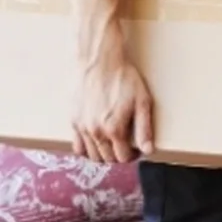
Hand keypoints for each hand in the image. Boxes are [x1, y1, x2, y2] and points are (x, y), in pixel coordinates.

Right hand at [73, 49, 153, 164]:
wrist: (100, 63)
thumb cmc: (124, 80)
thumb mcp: (142, 102)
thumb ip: (144, 129)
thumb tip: (148, 150)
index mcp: (114, 129)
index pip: (123, 157)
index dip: (133, 156)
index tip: (137, 149)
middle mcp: (96, 132)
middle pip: (107, 158)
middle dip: (119, 156)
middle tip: (126, 146)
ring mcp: (82, 128)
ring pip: (92, 155)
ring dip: (103, 154)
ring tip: (113, 144)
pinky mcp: (73, 121)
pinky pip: (77, 146)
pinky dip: (87, 149)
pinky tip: (96, 142)